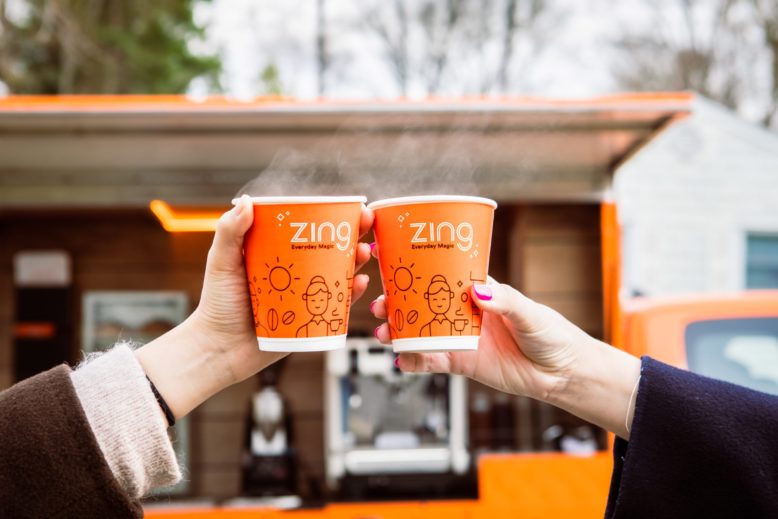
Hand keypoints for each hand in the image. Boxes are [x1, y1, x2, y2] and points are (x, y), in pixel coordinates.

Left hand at [136, 195, 373, 417]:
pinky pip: (338, 305)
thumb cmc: (216, 305)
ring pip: (338, 273)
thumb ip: (230, 232)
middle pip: (330, 247)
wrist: (219, 350)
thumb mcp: (222, 262)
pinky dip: (351, 293)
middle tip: (367, 223)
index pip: (308, 227)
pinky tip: (358, 282)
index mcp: (277, 251)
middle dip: (353, 234)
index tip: (348, 204)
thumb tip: (246, 200)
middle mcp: (295, 271)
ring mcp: (305, 294)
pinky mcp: (312, 318)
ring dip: (357, 260)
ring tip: (364, 253)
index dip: (330, 214)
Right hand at [370, 278, 640, 438]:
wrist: (562, 374)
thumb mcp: (531, 314)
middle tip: (379, 304)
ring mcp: (461, 338)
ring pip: (421, 331)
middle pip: (422, 304)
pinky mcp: (463, 363)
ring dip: (399, 332)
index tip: (392, 262)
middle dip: (397, 303)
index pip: (442, 274)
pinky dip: (414, 361)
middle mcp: (465, 312)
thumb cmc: (552, 335)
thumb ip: (506, 302)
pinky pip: (432, 362)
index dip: (417, 269)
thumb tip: (479, 291)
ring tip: (382, 334)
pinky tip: (400, 360)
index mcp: (479, 291)